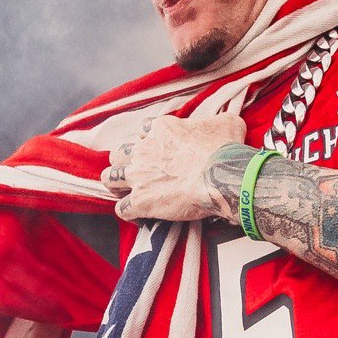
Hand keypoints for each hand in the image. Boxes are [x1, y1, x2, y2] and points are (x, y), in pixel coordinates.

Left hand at [101, 112, 245, 222]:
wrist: (220, 176)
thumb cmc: (225, 149)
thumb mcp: (227, 123)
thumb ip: (218, 121)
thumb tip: (224, 123)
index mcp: (161, 129)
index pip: (143, 131)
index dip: (149, 141)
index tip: (158, 151)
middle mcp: (144, 150)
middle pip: (119, 153)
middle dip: (125, 162)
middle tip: (137, 172)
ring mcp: (139, 176)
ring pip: (110, 178)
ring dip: (116, 184)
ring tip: (124, 192)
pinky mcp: (141, 201)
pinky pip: (122, 209)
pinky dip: (127, 212)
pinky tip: (136, 215)